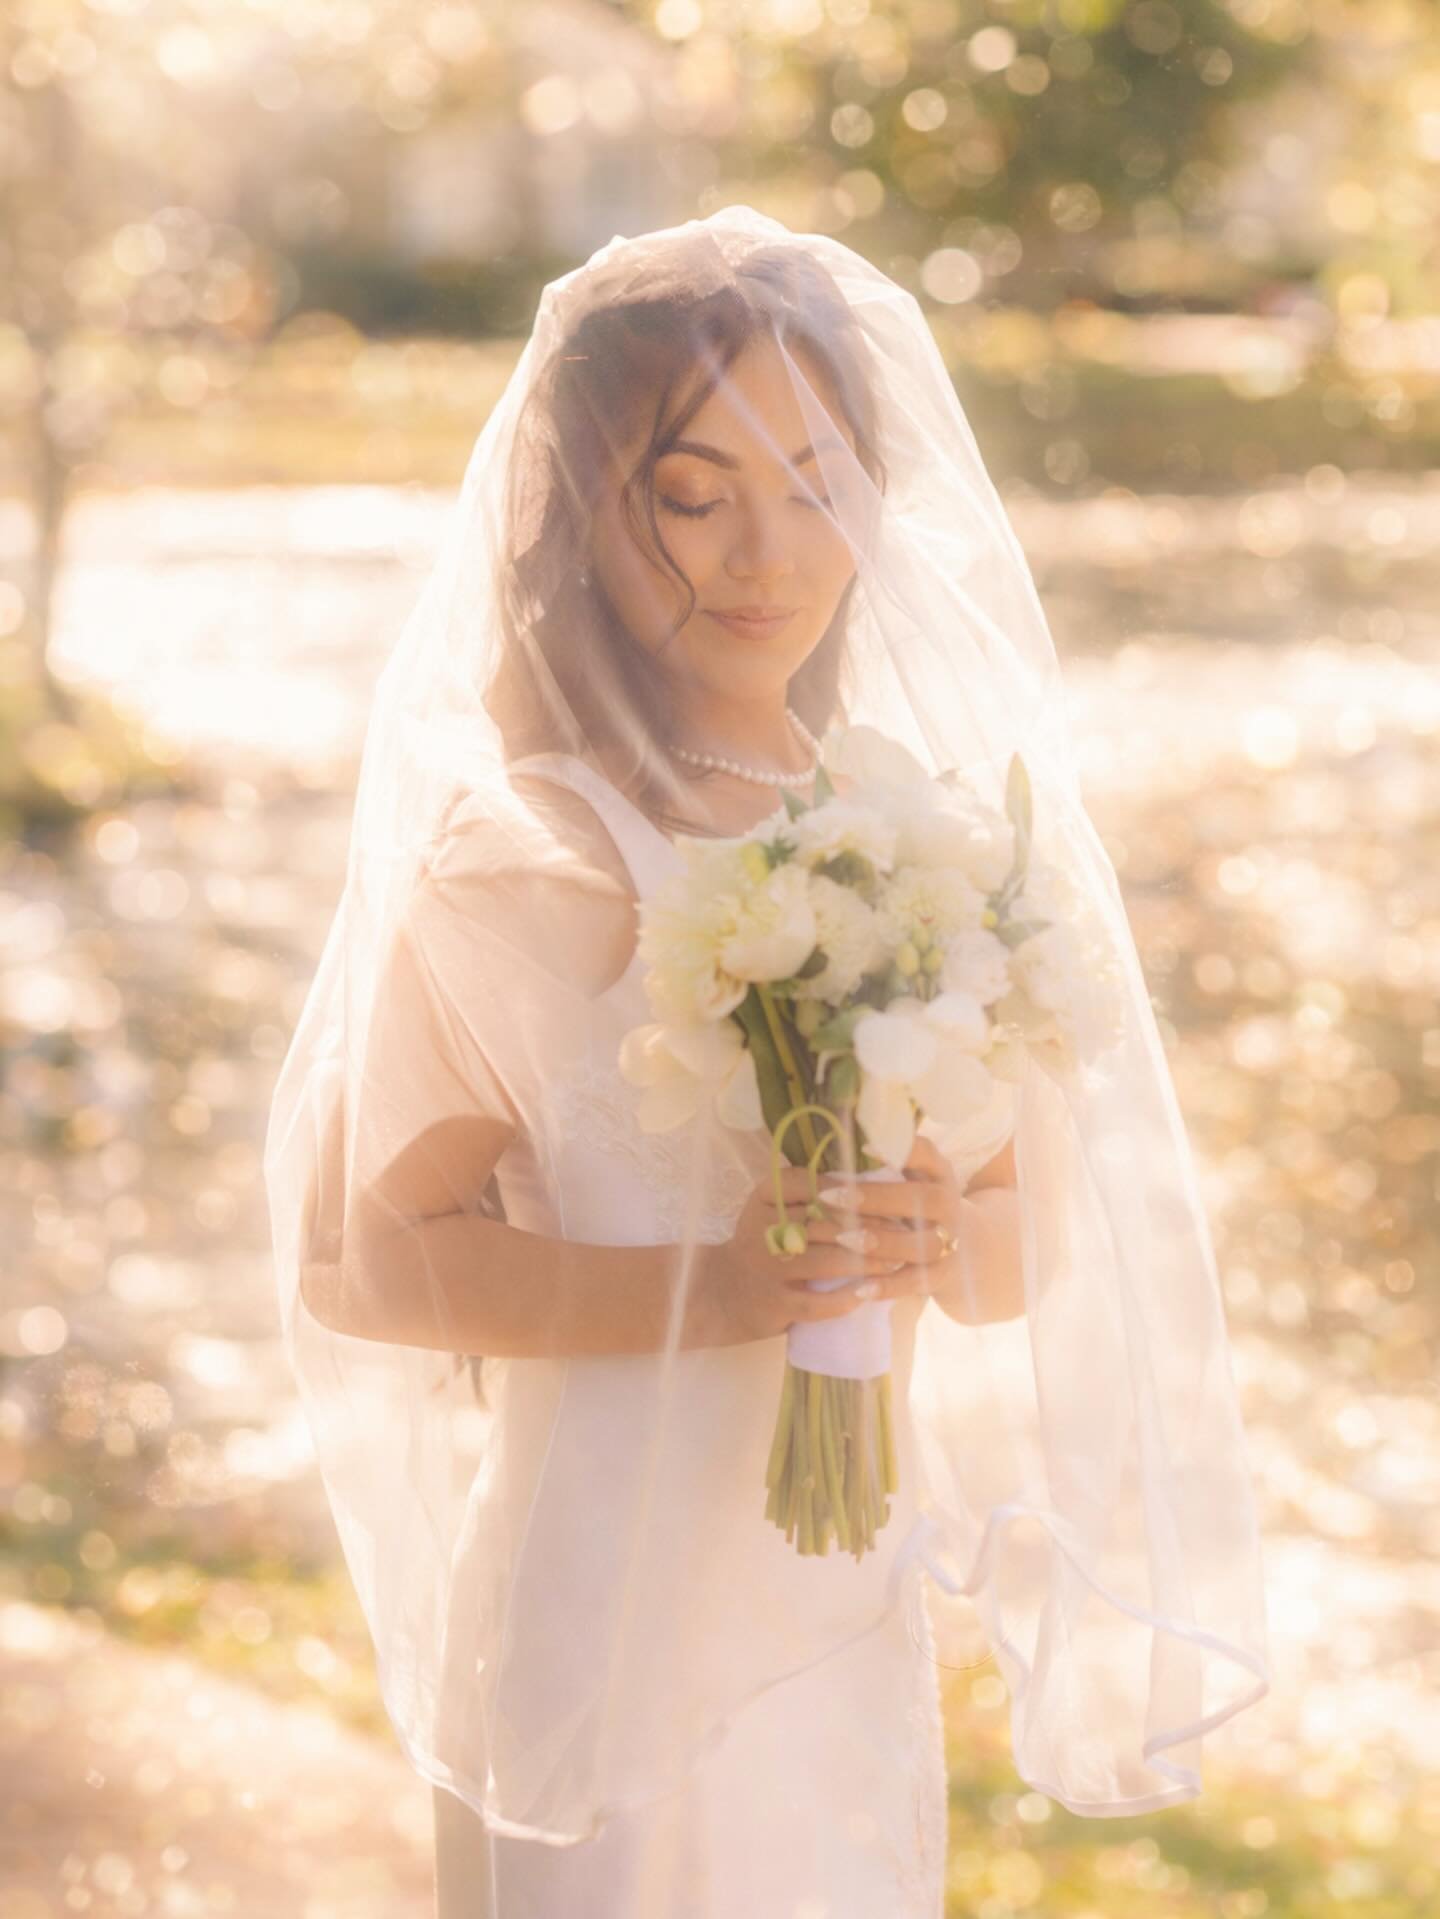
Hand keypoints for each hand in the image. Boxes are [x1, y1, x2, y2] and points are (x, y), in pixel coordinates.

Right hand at [698, 1162, 909, 1346]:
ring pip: (828, 1262)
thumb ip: (809, 1190)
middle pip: (827, 1224)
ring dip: (867, 1263)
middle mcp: (762, 1229)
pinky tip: (867, 1295)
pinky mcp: (774, 1304)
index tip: (890, 1197)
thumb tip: (870, 1174)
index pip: (814, 1185)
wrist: (722, 1292)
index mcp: (765, 1197)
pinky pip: (817, 1304)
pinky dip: (844, 1300)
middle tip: (905, 1232)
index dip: (854, 1192)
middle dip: (872, 1228)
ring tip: (896, 1262)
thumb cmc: (762, 1243)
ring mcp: (768, 1269)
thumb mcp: (773, 1206)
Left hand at [800, 1134, 966, 1305]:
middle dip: (877, 1198)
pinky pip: (916, 1282)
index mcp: (938, 1173)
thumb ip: (884, 1164)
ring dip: (882, 1241)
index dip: (902, 1149)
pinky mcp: (940, 1274)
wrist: (963, 1245)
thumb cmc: (916, 1201)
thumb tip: (831, 1151)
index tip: (863, 1146)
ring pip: (922, 1244)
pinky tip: (860, 1288)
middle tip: (831, 1196)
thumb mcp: (912, 1176)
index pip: (928, 1154)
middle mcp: (948, 1205)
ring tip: (843, 1238)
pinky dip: (888, 1286)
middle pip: (924, 1200)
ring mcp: (949, 1241)